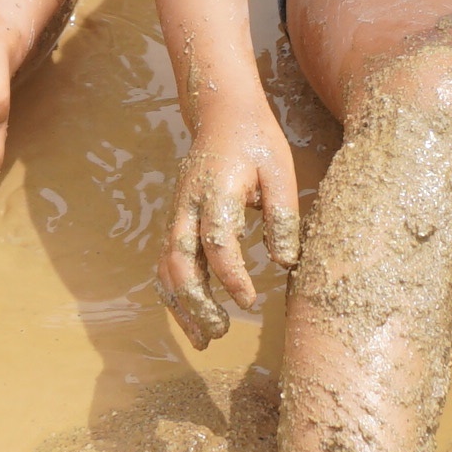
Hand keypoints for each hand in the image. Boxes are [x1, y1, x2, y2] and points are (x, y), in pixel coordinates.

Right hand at [157, 99, 302, 347]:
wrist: (221, 113)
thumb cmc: (256, 141)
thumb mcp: (280, 170)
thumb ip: (282, 216)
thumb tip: (285, 263)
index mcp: (215, 191)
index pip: (217, 241)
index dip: (231, 276)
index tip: (250, 301)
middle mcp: (187, 206)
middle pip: (179, 262)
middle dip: (197, 302)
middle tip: (222, 331)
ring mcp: (176, 215)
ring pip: (166, 268)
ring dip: (181, 306)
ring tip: (205, 338)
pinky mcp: (175, 222)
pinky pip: (166, 264)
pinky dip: (175, 294)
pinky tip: (191, 317)